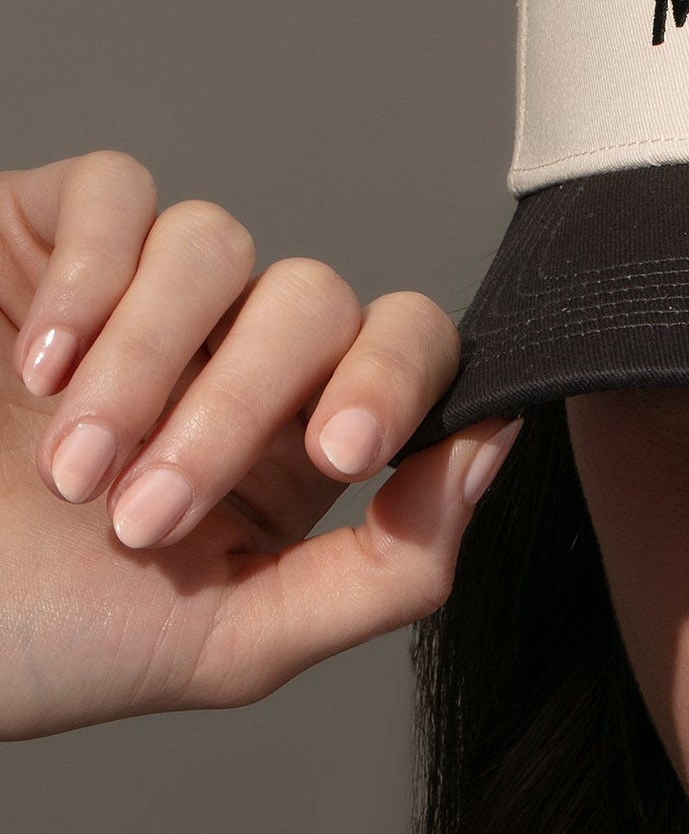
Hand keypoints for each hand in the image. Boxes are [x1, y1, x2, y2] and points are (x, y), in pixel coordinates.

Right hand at [0, 152, 517, 739]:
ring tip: (67, 470)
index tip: (336, 453)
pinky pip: (119, 192)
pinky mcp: (39, 235)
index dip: (397, 382)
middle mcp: (226, 358)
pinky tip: (36, 366)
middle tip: (139, 513)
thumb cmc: (39, 639)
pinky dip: (89, 278)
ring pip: (220, 245)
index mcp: (290, 450)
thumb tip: (497, 451)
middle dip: (237, 409)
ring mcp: (135, 291)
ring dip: (150, 365)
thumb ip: (393, 567)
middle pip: (319, 298)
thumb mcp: (235, 641)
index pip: (407, 354)